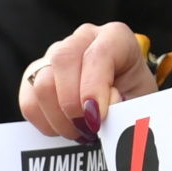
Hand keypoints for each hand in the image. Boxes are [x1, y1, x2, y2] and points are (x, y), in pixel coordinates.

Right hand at [16, 23, 155, 142]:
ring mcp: (55, 55)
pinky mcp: (35, 75)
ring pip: (42, 83)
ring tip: (82, 132)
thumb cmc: (135, 98)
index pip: (99, 52)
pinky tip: (66, 129)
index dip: (95, 87)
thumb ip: (128, 108)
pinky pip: (29, 101)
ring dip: (61, 118)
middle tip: (90, 129)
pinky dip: (46, 123)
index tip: (97, 117)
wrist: (125, 100)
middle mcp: (82, 39)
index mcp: (115, 38)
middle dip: (73, 103)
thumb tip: (98, 115)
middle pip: (63, 60)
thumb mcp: (142, 103)